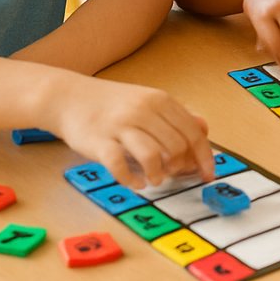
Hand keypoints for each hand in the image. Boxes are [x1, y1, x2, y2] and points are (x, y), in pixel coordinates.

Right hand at [49, 76, 213, 188]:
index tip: (208, 175)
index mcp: (159, 100)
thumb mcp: (148, 101)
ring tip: (155, 179)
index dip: (204, 156)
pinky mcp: (98, 141)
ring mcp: (120, 125)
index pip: (192, 132)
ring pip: (152, 156)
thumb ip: (175, 115)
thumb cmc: (113, 104)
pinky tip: (135, 183)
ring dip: (159, 175)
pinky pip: (120, 165)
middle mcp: (142, 110)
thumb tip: (204, 130)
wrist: (70, 97)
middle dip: (181, 167)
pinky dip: (131, 179)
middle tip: (175, 175)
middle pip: (176, 145)